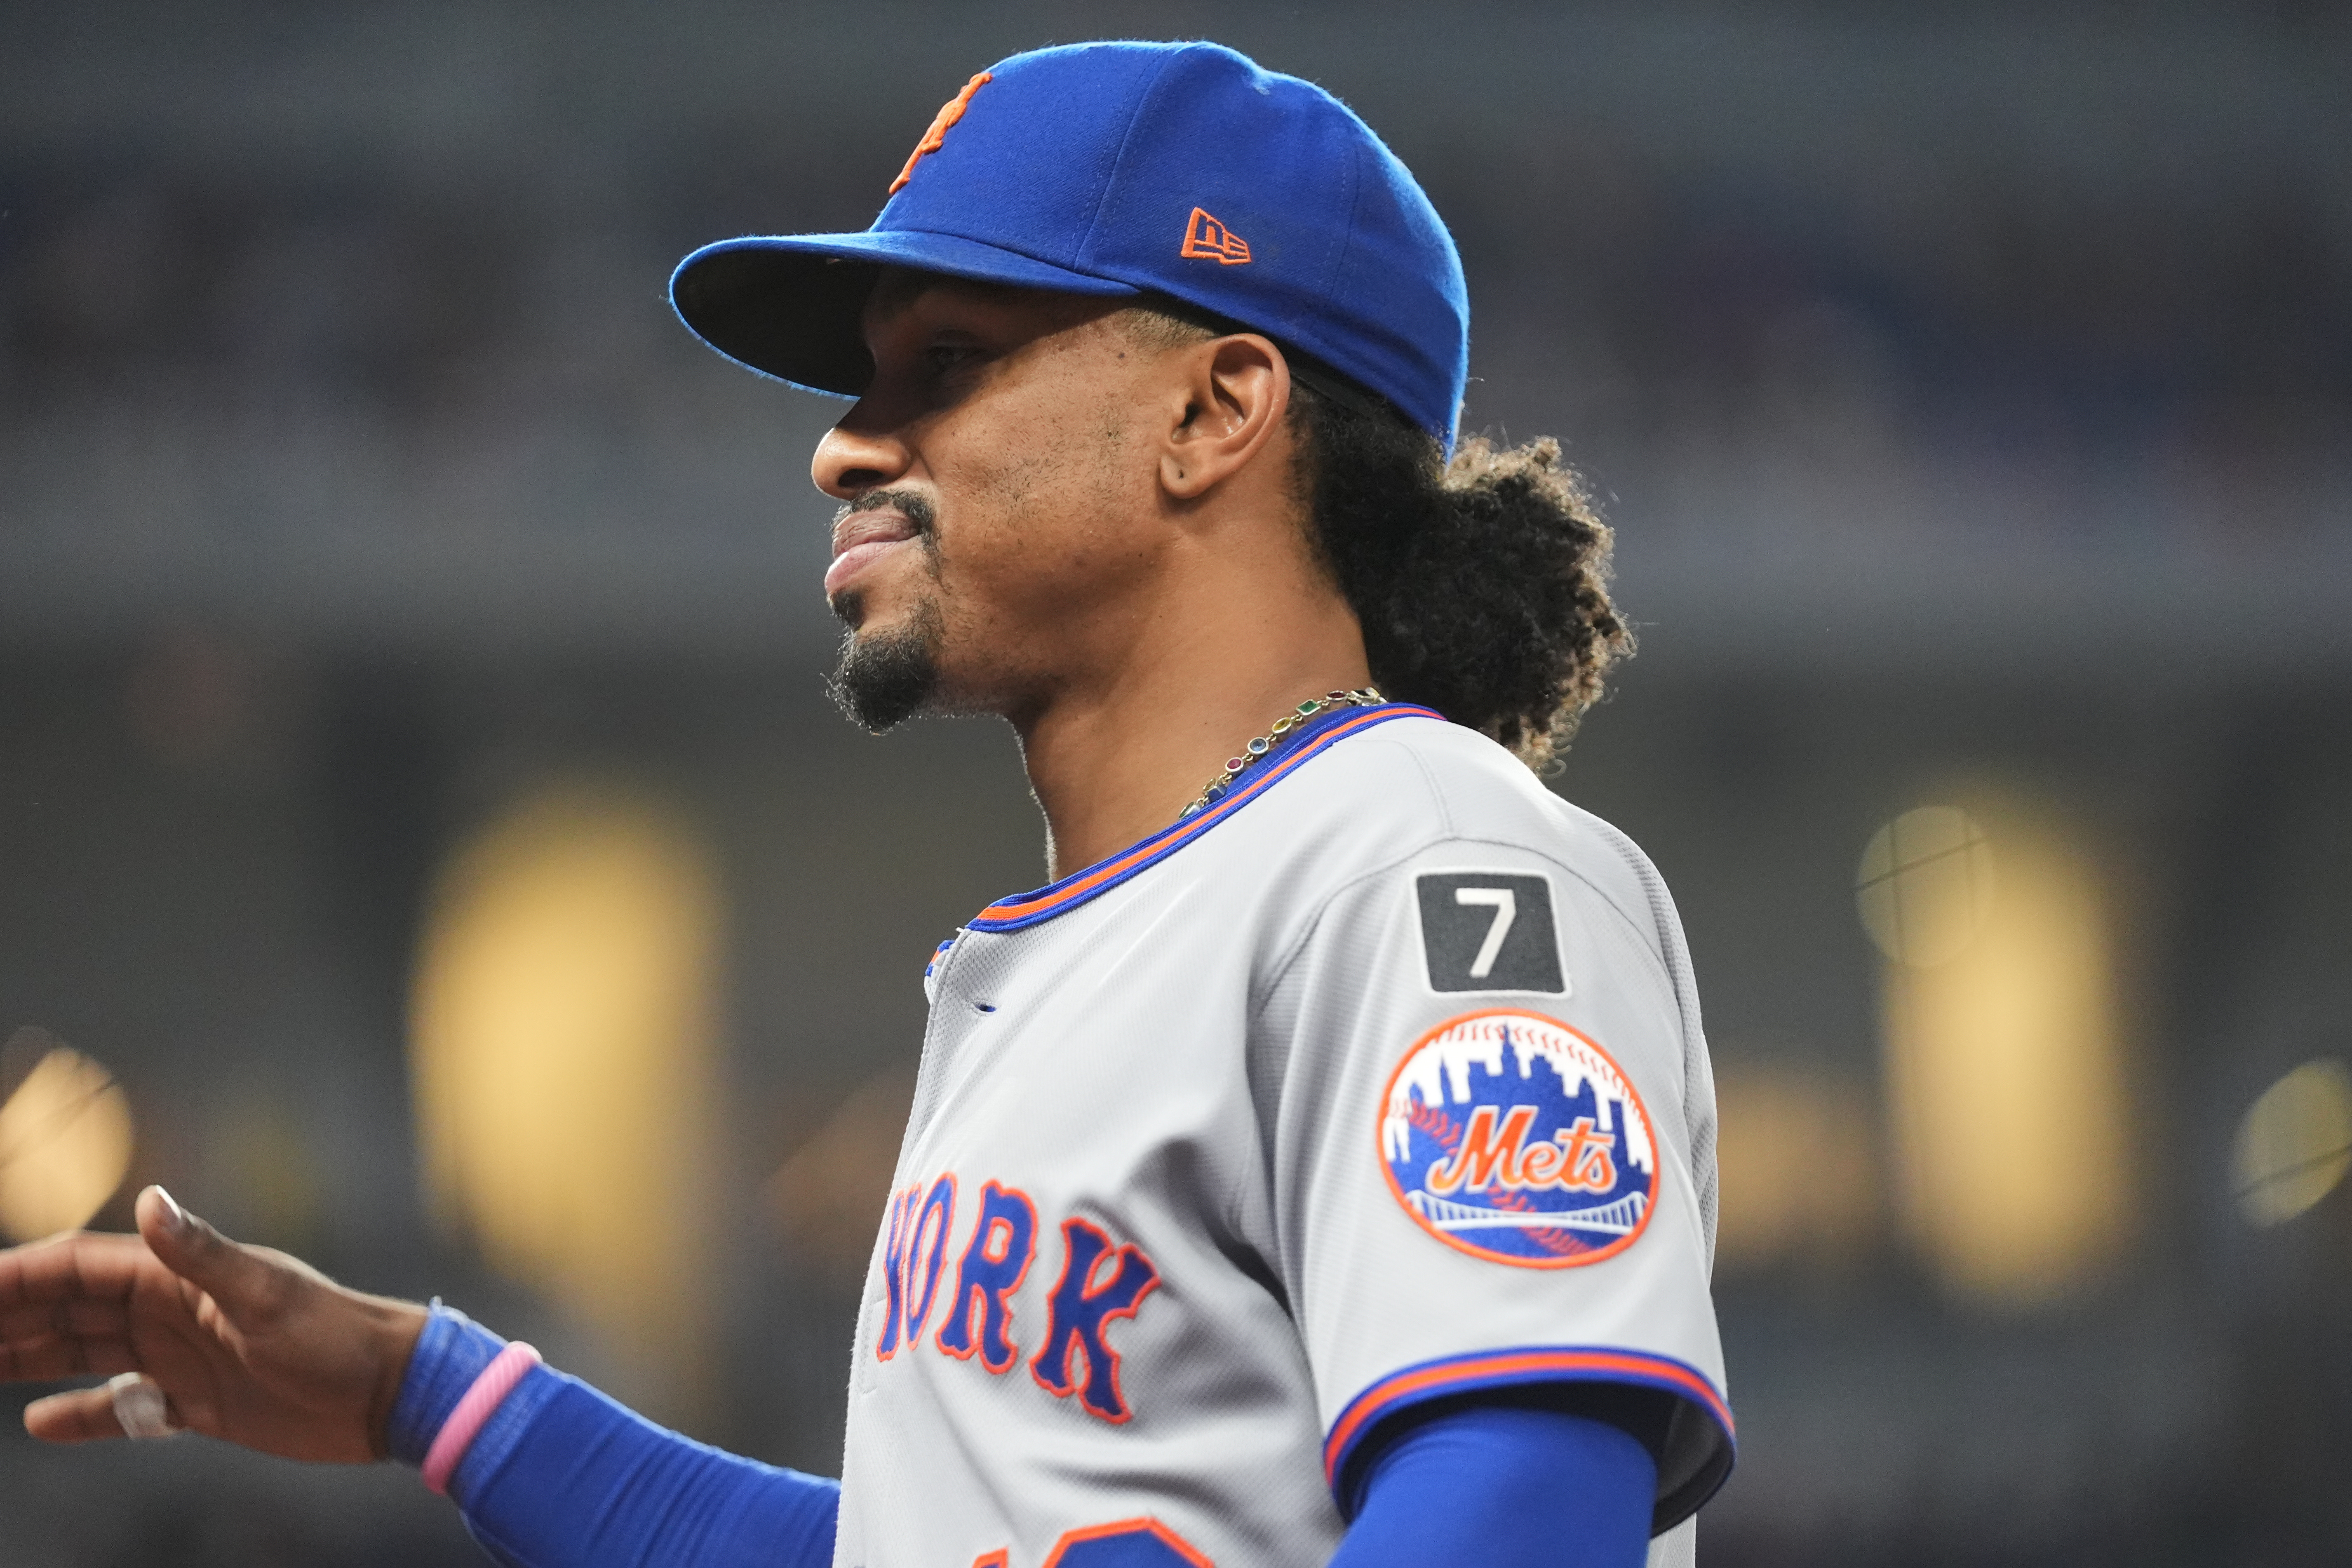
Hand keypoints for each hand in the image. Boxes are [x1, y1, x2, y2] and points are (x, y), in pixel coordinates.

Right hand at [0, 1186, 427, 1461]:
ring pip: (84, 1354)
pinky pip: (123, 1408)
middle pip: (68, 1310)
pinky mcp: (196, 1402)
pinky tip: (40, 1421)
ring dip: (30, 1358)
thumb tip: (150, 1201)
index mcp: (179, 1277)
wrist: (386, 1391)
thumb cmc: (337, 1336)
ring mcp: (180, 1356)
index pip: (78, 1267)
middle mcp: (171, 1311)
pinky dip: (84, 1414)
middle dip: (11, 1316)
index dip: (19, 1276)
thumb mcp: (265, 1294)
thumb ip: (201, 1253)